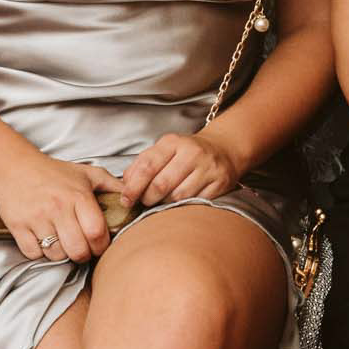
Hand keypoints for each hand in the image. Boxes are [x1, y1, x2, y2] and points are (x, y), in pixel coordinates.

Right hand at [0, 155, 121, 262]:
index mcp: (78, 196)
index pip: (96, 232)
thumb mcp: (87, 173)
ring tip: (62, 241)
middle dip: (83, 254)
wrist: (14, 166)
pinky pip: (34, 253)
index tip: (99, 244)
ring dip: (62, 254)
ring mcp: (37, 219)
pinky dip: (40, 252)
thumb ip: (113, 185)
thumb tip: (135, 197)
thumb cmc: (53, 172)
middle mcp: (58, 208)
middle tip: (82, 248)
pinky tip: (43, 239)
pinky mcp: (18, 227)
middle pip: (78, 250)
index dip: (101, 245)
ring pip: (56, 254)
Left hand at [120, 131, 238, 209]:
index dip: (133, 187)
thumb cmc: (186, 153)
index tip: (125, 200)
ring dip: (166, 204)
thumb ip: (141, 165)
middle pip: (161, 185)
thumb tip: (124, 186)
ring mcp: (208, 167)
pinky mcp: (220, 182)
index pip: (147, 166)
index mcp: (172, 142)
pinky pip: (196, 202)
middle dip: (148, 198)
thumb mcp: (163, 150)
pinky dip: (185, 206)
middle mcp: (192, 152)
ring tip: (164, 200)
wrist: (223, 148)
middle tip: (145, 201)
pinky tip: (182, 201)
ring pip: (178, 197)